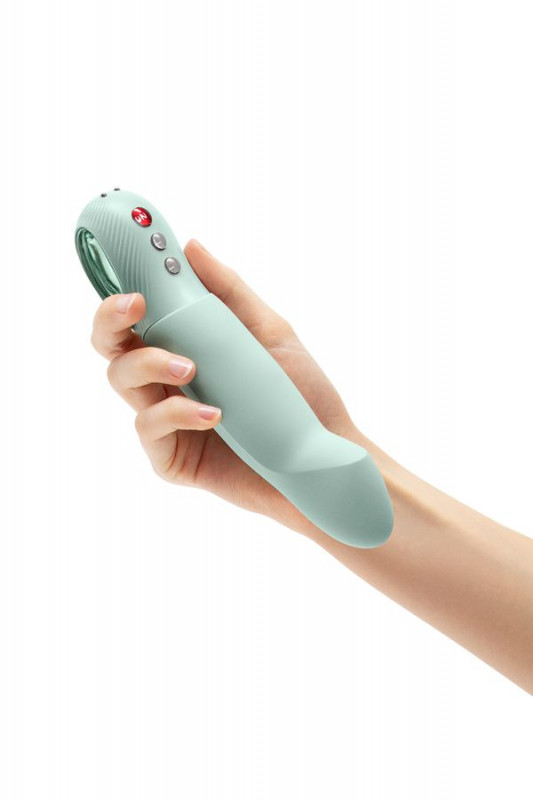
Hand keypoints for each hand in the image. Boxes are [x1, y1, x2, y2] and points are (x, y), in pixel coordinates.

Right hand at [91, 240, 357, 530]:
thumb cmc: (301, 398)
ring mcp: (166, 419)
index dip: (123, 287)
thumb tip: (190, 246)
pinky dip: (177, 414)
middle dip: (111, 318)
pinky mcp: (170, 457)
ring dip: (150, 363)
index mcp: (185, 346)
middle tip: (136, 305)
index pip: (138, 314)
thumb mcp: (270, 333)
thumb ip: (229, 292)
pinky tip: (215, 415)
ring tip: (192, 368)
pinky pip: (149, 428)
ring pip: (121, 379)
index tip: (131, 267)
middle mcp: (167, 380)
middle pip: (112, 343)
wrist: (320, 459)